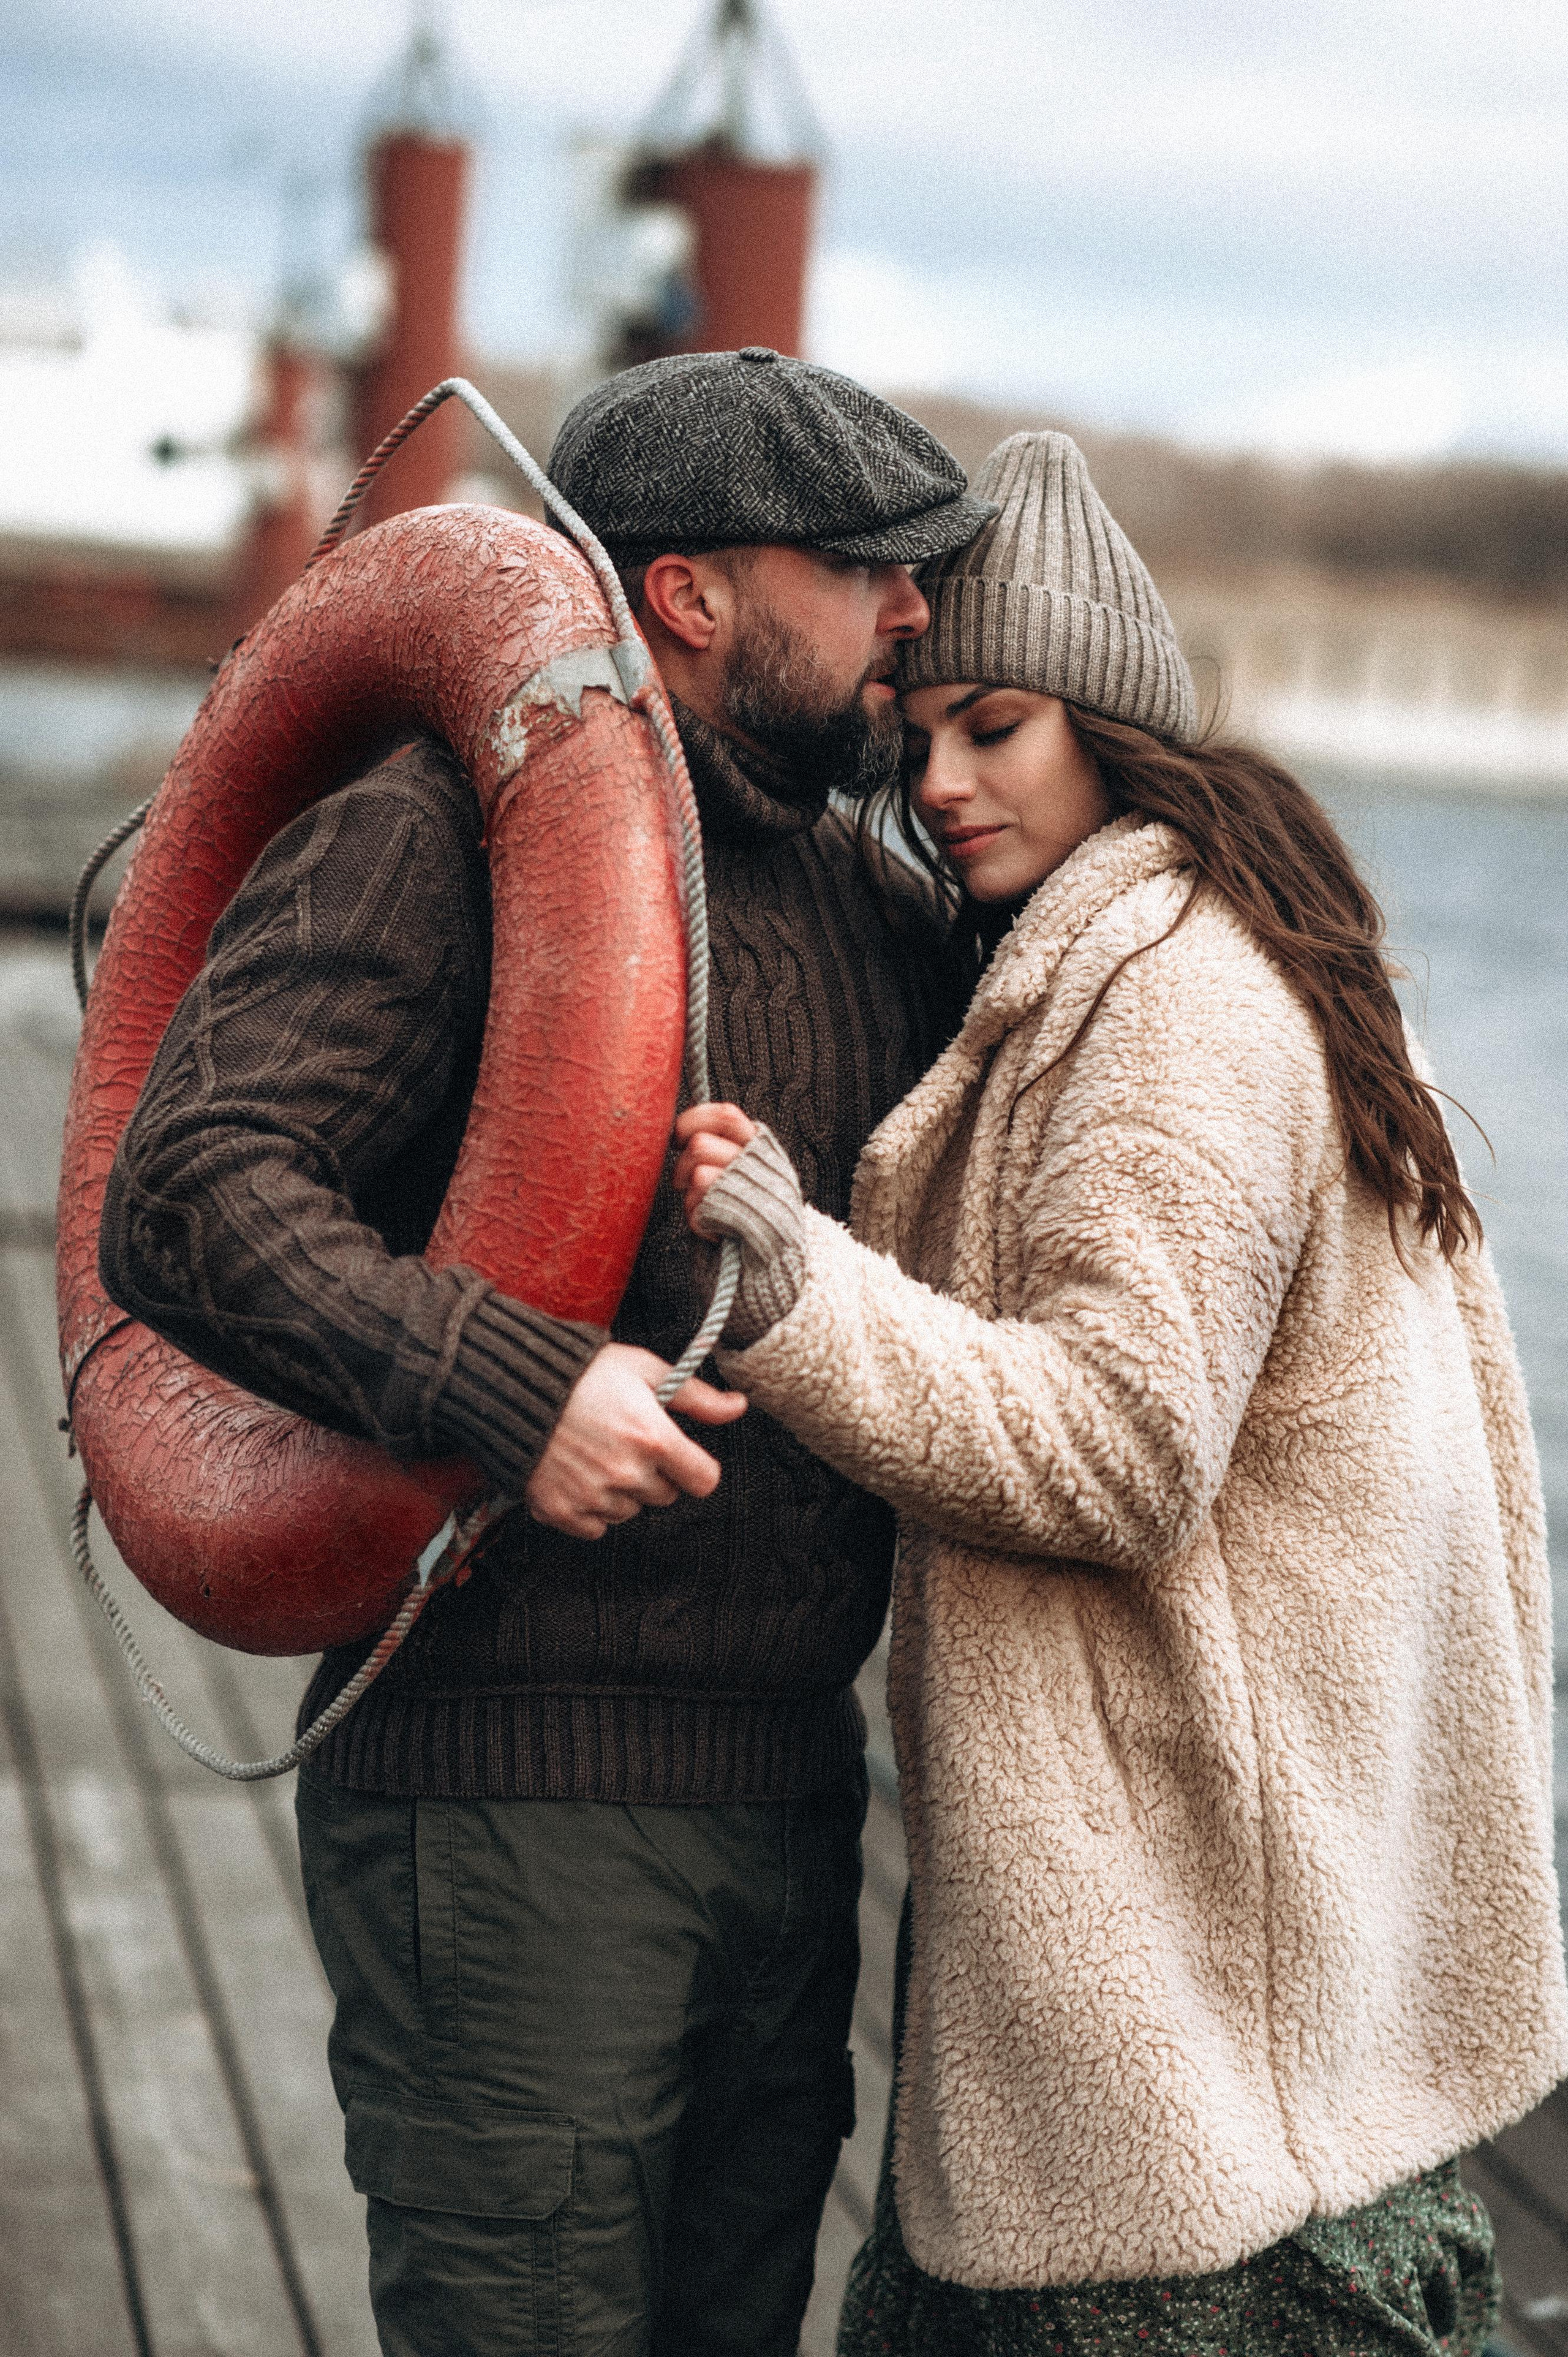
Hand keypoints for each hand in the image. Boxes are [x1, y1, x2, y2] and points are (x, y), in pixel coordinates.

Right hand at [523, 1342, 746, 1540]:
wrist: (514, 1387)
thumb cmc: (584, 1373)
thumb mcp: (646, 1370)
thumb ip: (696, 1397)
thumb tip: (739, 1407)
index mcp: (653, 1439)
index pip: (704, 1481)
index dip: (695, 1467)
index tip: (679, 1455)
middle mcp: (627, 1474)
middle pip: (666, 1496)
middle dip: (654, 1473)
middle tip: (626, 1442)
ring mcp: (593, 1496)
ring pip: (631, 1511)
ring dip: (622, 1491)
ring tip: (596, 1453)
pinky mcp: (562, 1511)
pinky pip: (596, 1528)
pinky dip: (590, 1508)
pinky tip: (577, 1474)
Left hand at [673, 1102, 758, 1229]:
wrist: (774, 1264)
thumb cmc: (747, 1214)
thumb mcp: (741, 1170)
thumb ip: (723, 1141)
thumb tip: (689, 1108)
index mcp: (762, 1148)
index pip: (726, 1115)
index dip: (692, 1121)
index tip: (678, 1139)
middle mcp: (764, 1165)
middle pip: (700, 1145)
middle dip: (682, 1166)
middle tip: (685, 1184)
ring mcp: (756, 1193)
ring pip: (699, 1175)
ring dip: (690, 1197)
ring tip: (703, 1210)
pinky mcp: (745, 1221)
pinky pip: (701, 1209)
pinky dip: (697, 1222)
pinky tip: (711, 1229)